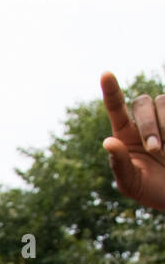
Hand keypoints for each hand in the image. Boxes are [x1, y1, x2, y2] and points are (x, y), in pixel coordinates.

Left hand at [101, 71, 164, 210]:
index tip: (105, 74)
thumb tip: (108, 142)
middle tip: (155, 149)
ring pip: (162, 101)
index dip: (111, 89)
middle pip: (142, 102)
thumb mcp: (131, 183)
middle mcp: (144, 121)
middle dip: (148, 124)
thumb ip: (119, 164)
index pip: (115, 107)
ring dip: (164, 124)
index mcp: (125, 134)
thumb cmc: (150, 189)